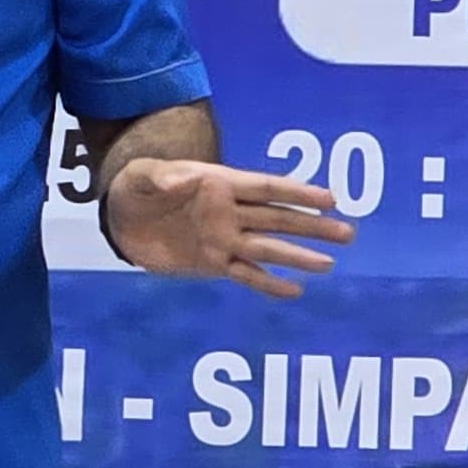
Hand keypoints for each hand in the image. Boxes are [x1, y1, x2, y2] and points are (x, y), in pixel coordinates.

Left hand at [98, 159, 348, 294]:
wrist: (119, 219)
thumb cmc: (134, 187)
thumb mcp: (141, 176)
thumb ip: (164, 177)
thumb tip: (186, 179)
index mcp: (220, 184)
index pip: (266, 188)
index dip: (298, 192)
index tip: (331, 199)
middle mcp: (229, 212)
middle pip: (278, 219)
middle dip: (312, 226)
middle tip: (347, 232)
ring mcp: (224, 239)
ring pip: (268, 248)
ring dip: (297, 255)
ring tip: (329, 263)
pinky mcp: (213, 263)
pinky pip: (245, 273)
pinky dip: (267, 282)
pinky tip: (294, 291)